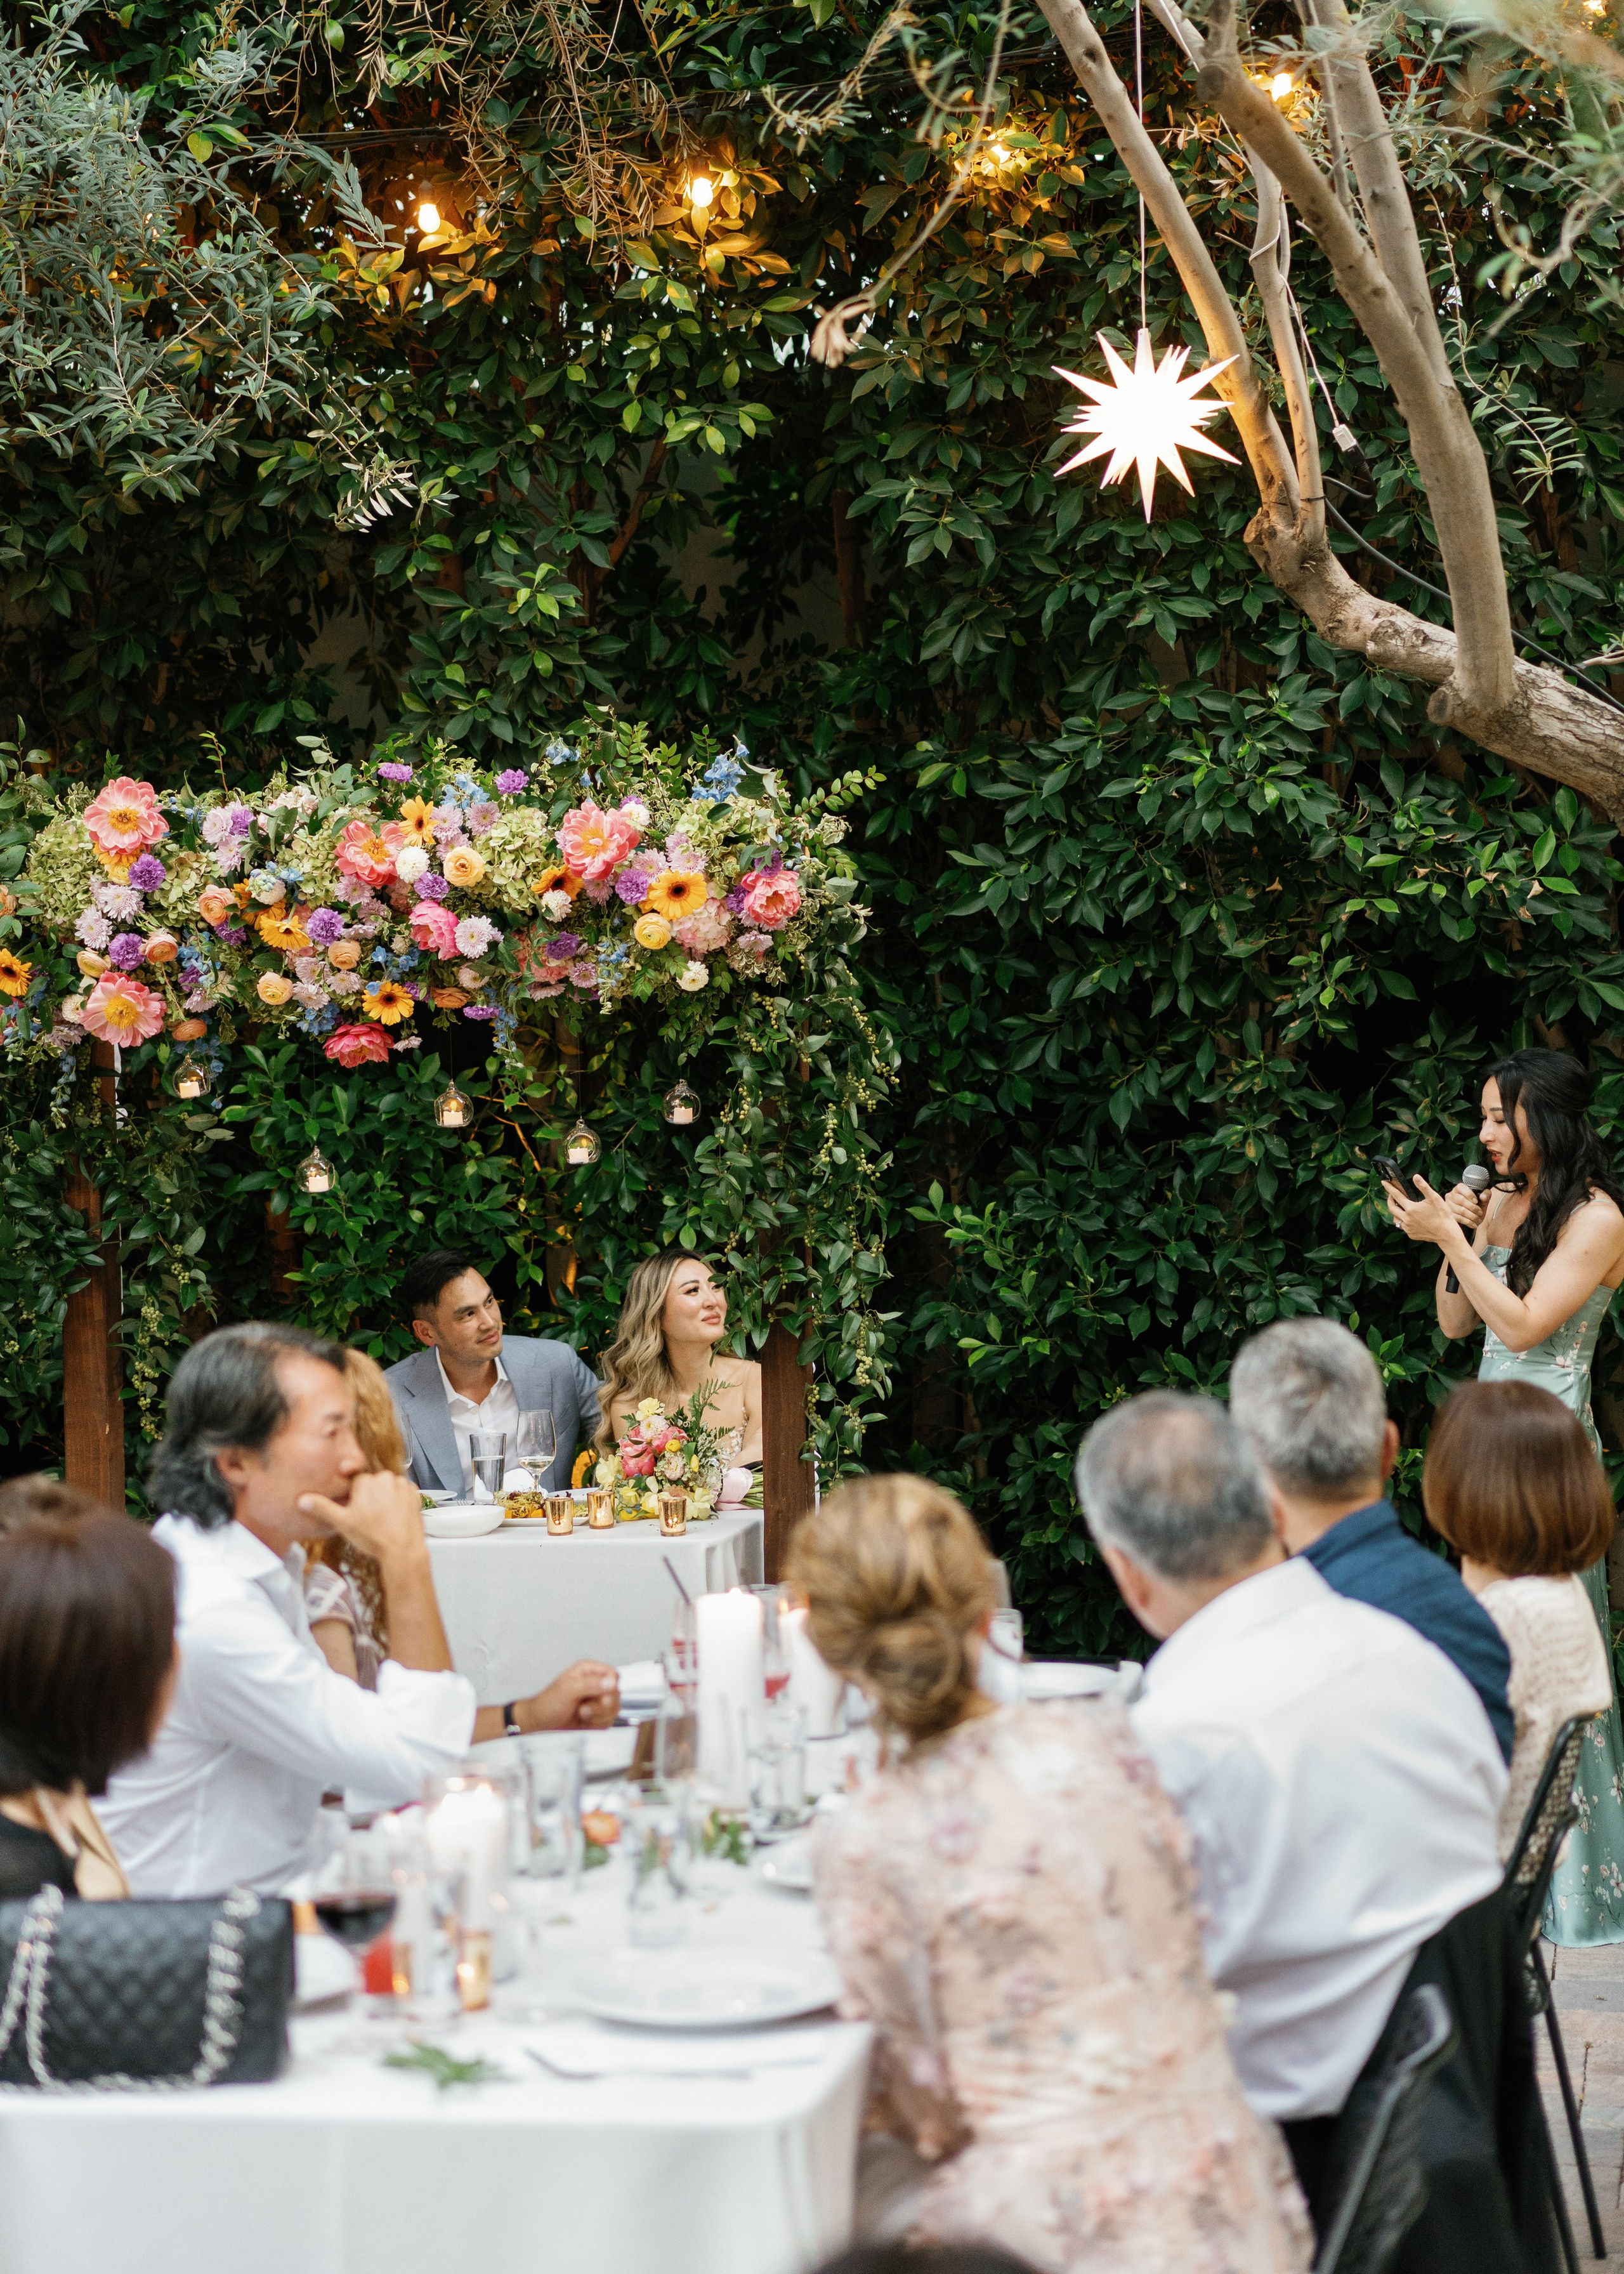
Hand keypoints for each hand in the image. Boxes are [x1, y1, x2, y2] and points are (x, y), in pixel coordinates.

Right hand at [298, 1470, 427, 1565]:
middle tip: (370, 1517)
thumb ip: (323, 1507)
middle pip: (374, 1484)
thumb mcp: (343, 1523)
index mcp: (367, 1481)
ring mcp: (402, 1485)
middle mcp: (386, 1478)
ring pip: (389, 1488)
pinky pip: (403, 1493)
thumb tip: (303, 1500)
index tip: (358, 1511)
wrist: (402, 1549)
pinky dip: (400, 1502)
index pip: (357, 1482)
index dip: (356, 1498)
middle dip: (371, 1497)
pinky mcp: (415, 1494)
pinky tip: (395, 1517)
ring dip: (386, 1499)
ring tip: (384, 1519)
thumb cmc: (373, 1537)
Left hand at [523, 1660, 619, 1730]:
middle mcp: (596, 1684)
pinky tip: (584, 1721)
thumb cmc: (549, 1703)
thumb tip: (610, 1682)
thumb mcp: (568, 1690)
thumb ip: (590, 1684)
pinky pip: (609, 1721)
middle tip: (584, 1708)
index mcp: (589, 1671)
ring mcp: (598, 1701)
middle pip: (616, 1694)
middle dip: (601, 1706)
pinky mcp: (598, 1716)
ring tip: (581, 1714)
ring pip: (614, 1709)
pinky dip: (597, 1724)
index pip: (613, 1675)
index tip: (601, 1696)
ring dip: (597, 1716)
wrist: (542, 1722)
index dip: (611, 1687)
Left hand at [1385, 1173, 1468, 1250]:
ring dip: (1395, 1212)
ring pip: (1395, 1219)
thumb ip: (1423, 1186)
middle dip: (1389, 1200)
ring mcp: (1408, 1228)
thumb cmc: (1442, 1215)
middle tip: (1391, 1195)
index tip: (1384, 1183)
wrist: (1447, 1234)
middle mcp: (1406, 1219)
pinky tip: (1409, 1218)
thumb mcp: (1434, 1198)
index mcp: (1411, 1209)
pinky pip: (1403, 1227)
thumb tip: (1415, 1176)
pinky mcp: (1411, 1234)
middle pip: (1391, 1208)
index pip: (1396, 1195)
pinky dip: (1403, 1221)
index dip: (1389, 1188)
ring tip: (1399, 1207)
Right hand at [1442, 1180, 1487, 1231]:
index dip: (1469, 1195)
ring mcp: (1448, 1205)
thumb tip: (1483, 1197)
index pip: (1461, 1188)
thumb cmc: (1477, 1205)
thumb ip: (1486, 1195)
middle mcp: (1451, 1195)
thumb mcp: (1483, 1199)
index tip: (1476, 1201)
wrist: (1473, 1216)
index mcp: (1459, 1188)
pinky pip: (1458, 1218)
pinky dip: (1468, 1222)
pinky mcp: (1449, 1214)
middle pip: (1461, 1200)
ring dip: (1472, 1216)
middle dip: (1473, 1208)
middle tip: (1480, 1212)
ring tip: (1478, 1219)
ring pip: (1460, 1210)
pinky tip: (1473, 1224)